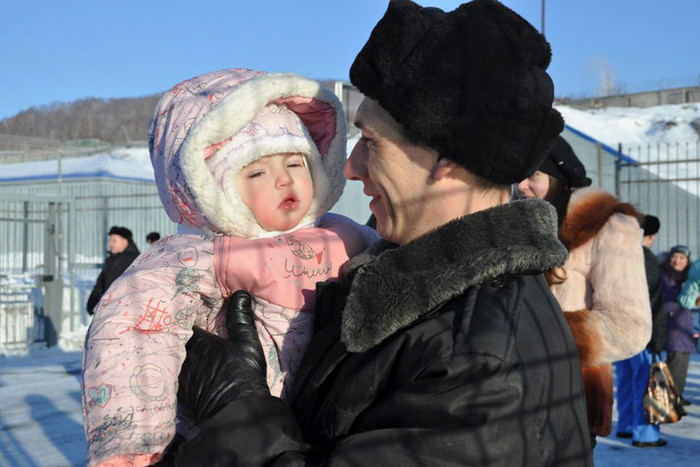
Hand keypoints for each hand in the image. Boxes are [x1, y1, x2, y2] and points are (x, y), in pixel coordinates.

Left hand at [177, 291, 267, 423]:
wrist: (235, 412)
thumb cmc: (244, 374)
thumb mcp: (247, 343)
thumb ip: (241, 317)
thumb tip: (241, 293)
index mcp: (199, 341)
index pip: (182, 322)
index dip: (181, 314)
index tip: (181, 307)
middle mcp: (183, 355)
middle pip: (171, 338)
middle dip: (171, 330)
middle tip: (171, 322)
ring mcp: (178, 374)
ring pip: (167, 355)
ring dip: (167, 348)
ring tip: (166, 341)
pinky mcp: (177, 391)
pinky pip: (167, 374)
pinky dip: (167, 367)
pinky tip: (169, 364)